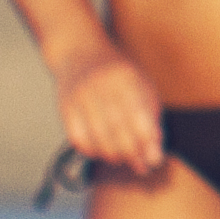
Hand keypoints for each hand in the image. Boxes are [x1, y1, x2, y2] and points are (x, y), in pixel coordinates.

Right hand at [52, 50, 165, 179]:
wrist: (80, 52)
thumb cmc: (118, 74)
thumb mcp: (141, 85)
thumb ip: (150, 116)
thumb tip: (154, 151)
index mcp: (126, 77)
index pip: (139, 116)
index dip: (147, 142)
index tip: (155, 160)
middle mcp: (102, 85)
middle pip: (118, 129)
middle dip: (132, 153)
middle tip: (141, 166)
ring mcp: (80, 95)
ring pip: (98, 137)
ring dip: (113, 155)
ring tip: (123, 160)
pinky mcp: (64, 106)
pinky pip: (78, 138)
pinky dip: (92, 151)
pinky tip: (102, 152)